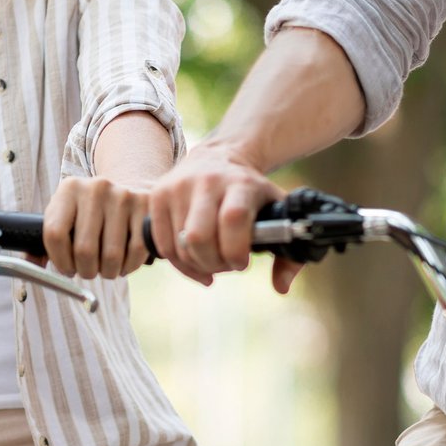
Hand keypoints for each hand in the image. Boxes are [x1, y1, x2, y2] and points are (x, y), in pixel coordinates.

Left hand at [41, 176, 151, 280]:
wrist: (125, 193)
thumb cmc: (88, 215)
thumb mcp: (63, 217)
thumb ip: (42, 244)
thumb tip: (31, 267)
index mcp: (69, 189)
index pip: (54, 234)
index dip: (60, 260)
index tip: (67, 268)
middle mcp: (96, 188)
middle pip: (84, 250)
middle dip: (85, 271)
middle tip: (88, 270)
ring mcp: (123, 195)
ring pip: (111, 256)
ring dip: (107, 272)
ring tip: (106, 266)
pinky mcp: (145, 206)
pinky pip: (135, 252)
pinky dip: (128, 267)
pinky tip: (123, 263)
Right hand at [148, 142, 290, 290]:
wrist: (217, 157)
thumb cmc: (250, 192)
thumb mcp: (275, 209)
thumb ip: (288, 252)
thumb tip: (281, 288)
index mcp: (241, 183)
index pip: (233, 218)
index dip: (235, 249)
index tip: (242, 262)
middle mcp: (206, 181)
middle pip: (199, 237)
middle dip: (214, 263)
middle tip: (226, 263)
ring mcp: (178, 187)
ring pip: (180, 246)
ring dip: (197, 264)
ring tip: (212, 259)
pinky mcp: (158, 196)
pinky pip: (163, 246)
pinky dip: (179, 263)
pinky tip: (194, 260)